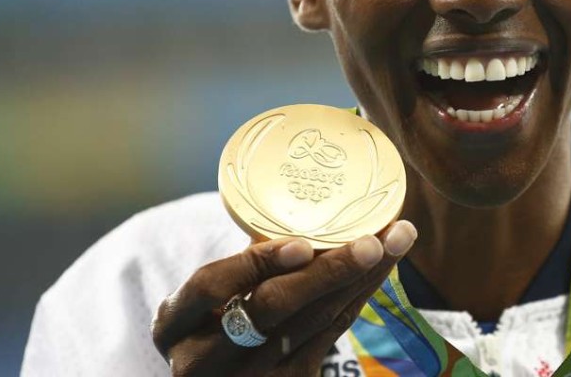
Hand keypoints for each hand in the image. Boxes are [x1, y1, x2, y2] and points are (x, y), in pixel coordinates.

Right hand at [151, 221, 416, 375]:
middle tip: (372, 240)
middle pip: (273, 310)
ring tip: (396, 239)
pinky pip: (333, 333)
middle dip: (329, 272)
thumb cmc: (212, 321)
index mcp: (175, 326)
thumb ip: (238, 267)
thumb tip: (306, 211)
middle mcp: (206, 359)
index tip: (301, 244)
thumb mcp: (201, 301)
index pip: (210, 288)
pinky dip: (360, 295)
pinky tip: (383, 266)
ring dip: (362, 277)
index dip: (256, 264)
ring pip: (315, 322)